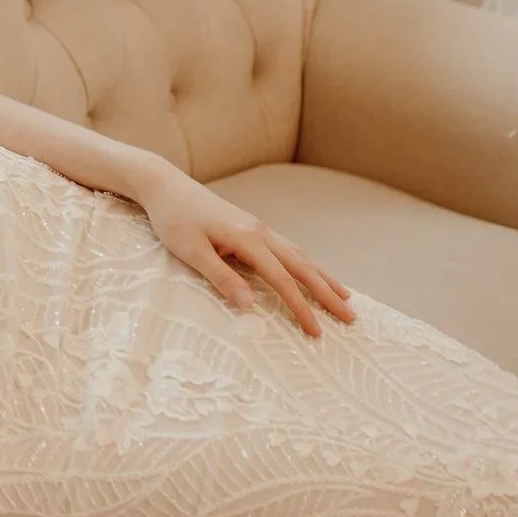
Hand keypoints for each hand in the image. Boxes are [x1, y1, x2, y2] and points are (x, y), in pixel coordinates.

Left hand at [136, 169, 356, 336]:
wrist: (166, 185)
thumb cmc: (174, 219)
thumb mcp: (191, 251)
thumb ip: (221, 278)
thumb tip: (251, 306)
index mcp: (247, 238)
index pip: (282, 280)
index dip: (301, 307)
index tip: (317, 331)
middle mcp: (261, 231)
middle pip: (302, 267)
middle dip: (328, 294)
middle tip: (351, 319)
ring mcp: (259, 228)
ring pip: (300, 255)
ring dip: (323, 277)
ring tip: (345, 297)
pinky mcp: (252, 227)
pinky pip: (288, 249)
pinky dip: (307, 264)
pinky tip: (312, 272)